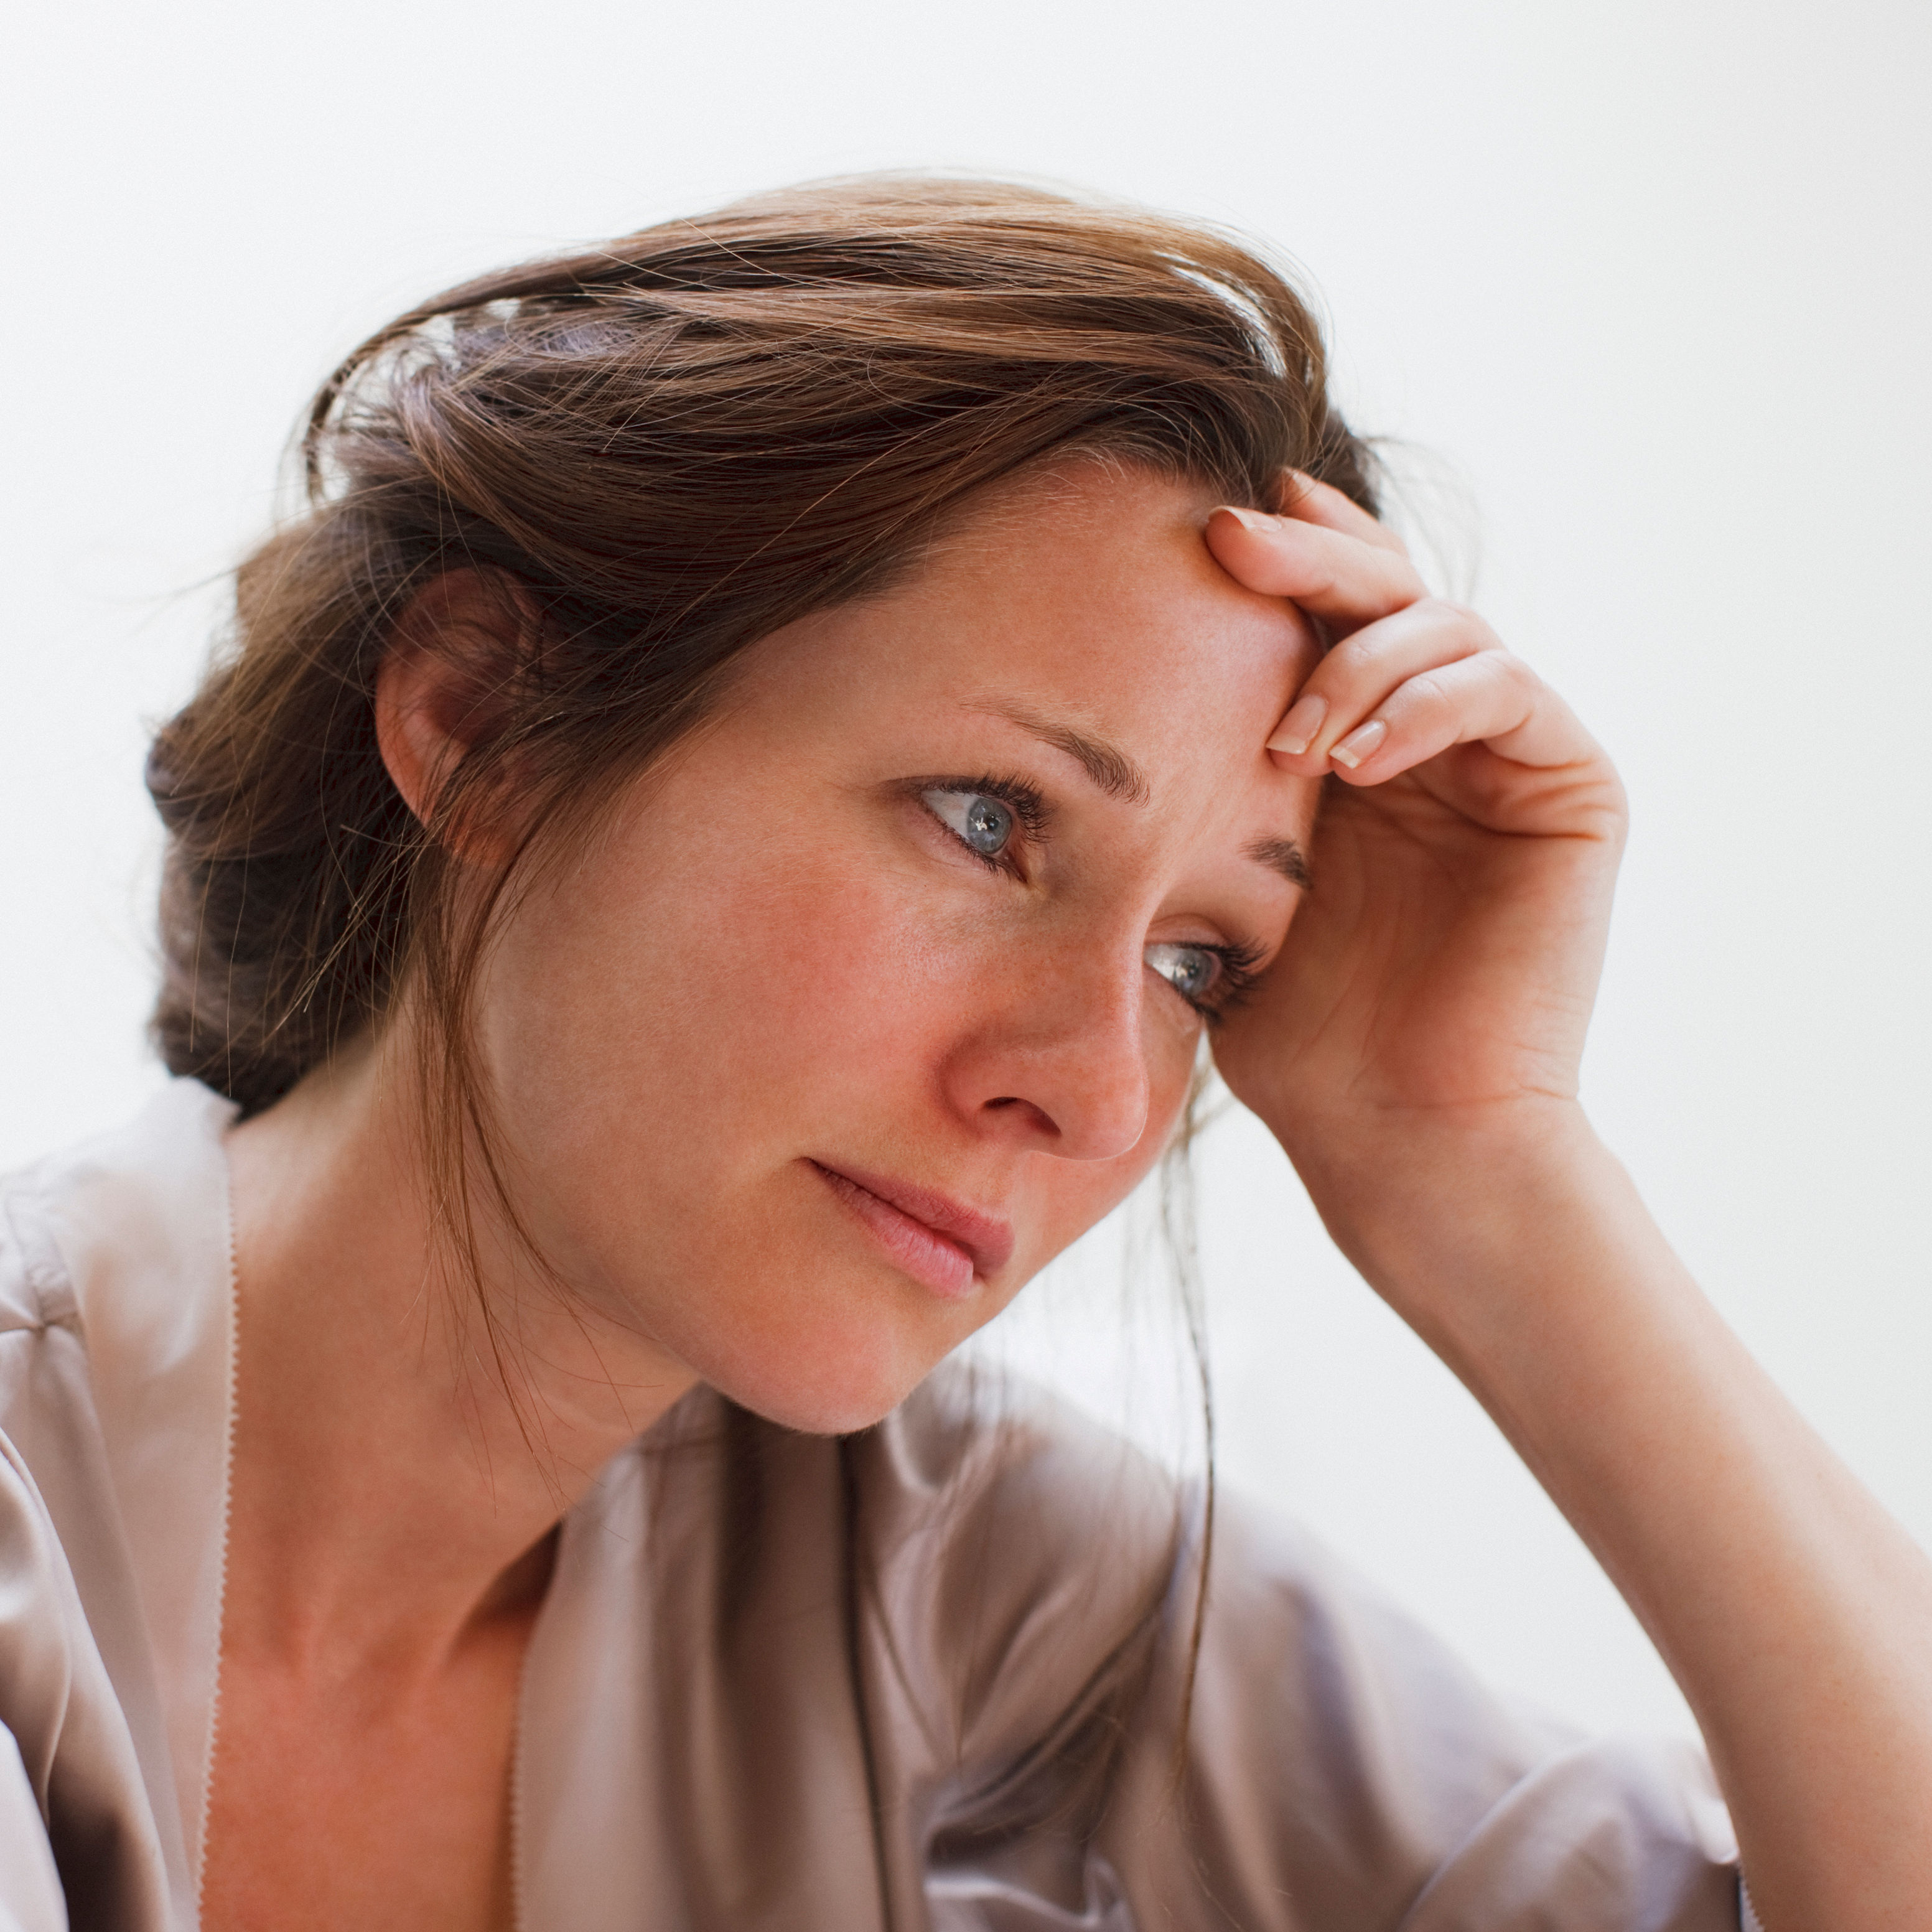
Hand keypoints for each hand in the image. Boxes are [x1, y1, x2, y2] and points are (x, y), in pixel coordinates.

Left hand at [1204, 476, 1625, 1188]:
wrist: (1401, 1138)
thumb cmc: (1305, 1043)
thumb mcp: (1225, 897)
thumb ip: (1203, 801)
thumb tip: (1096, 722)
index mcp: (1356, 755)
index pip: (1325, 621)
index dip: (1280, 563)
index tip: (1199, 524)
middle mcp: (1433, 742)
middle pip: (1385, 595)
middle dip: (1308, 559)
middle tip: (1226, 537)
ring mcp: (1505, 760)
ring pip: (1447, 627)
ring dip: (1357, 659)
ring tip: (1290, 740)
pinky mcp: (1570, 790)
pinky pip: (1507, 691)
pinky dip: (1428, 703)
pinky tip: (1356, 759)